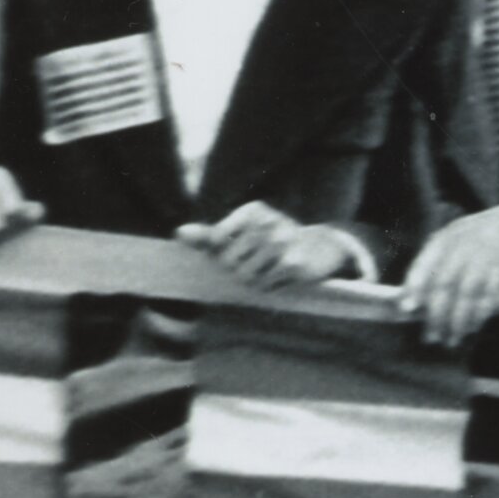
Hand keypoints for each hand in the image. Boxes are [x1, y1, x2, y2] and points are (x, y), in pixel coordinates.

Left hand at [180, 201, 357, 287]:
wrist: (320, 248)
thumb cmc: (271, 242)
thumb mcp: (242, 234)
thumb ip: (209, 236)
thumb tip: (178, 232)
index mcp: (253, 210)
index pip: (216, 239)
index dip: (223, 252)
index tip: (242, 246)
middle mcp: (269, 221)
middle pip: (228, 261)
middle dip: (239, 268)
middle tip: (260, 260)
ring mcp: (283, 241)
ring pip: (244, 276)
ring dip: (255, 279)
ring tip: (271, 268)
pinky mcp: (294, 262)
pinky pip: (263, 285)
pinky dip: (269, 286)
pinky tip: (282, 276)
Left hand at [401, 202, 498, 345]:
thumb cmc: (484, 231)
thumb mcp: (456, 234)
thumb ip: (436, 257)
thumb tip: (411, 292)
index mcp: (446, 238)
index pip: (424, 265)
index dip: (414, 289)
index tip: (407, 309)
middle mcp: (462, 247)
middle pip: (443, 286)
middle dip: (436, 315)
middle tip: (431, 337)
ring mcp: (485, 256)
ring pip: (465, 294)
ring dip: (458, 320)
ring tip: (452, 338)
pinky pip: (489, 295)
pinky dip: (480, 314)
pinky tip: (474, 327)